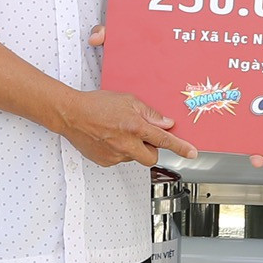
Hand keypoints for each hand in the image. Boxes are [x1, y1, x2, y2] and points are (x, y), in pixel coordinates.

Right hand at [56, 89, 198, 168]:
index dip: (180, 147)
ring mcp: (115, 155)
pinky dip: (118, 151)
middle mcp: (127, 144)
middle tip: (141, 137)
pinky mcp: (105, 161)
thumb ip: (149, 113)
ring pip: (134, 158)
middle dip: (151, 149)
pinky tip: (109, 139)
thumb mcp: (128, 100)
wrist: (71, 114)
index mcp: (135, 127)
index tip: (191, 153)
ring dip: (133, 149)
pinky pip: (119, 159)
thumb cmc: (96, 104)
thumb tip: (165, 123)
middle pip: (152, 157)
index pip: (164, 140)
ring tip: (118, 133)